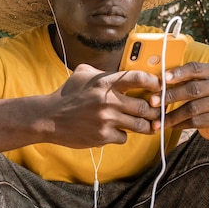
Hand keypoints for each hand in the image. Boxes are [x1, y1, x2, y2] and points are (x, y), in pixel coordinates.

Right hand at [45, 64, 161, 147]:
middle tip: (157, 111)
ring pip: (140, 125)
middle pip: (145, 107)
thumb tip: (121, 70)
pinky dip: (123, 135)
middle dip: (154, 110)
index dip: (154, 82)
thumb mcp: (82, 74)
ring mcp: (106, 120)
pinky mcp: (102, 136)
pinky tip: (117, 131)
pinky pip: (124, 137)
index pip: (138, 78)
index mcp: (105, 82)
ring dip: (145, 125)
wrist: (49, 118)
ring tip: (147, 124)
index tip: (159, 87)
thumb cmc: (67, 94)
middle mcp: (108, 100)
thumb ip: (103, 71)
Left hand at [149, 62, 208, 138]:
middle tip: (153, 101)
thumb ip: (184, 78)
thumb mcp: (199, 81)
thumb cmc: (205, 94)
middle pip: (193, 89)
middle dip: (170, 95)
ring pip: (192, 108)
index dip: (178, 73)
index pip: (196, 68)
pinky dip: (179, 124)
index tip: (163, 78)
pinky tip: (170, 124)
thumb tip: (158, 81)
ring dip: (172, 114)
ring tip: (158, 117)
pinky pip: (195, 122)